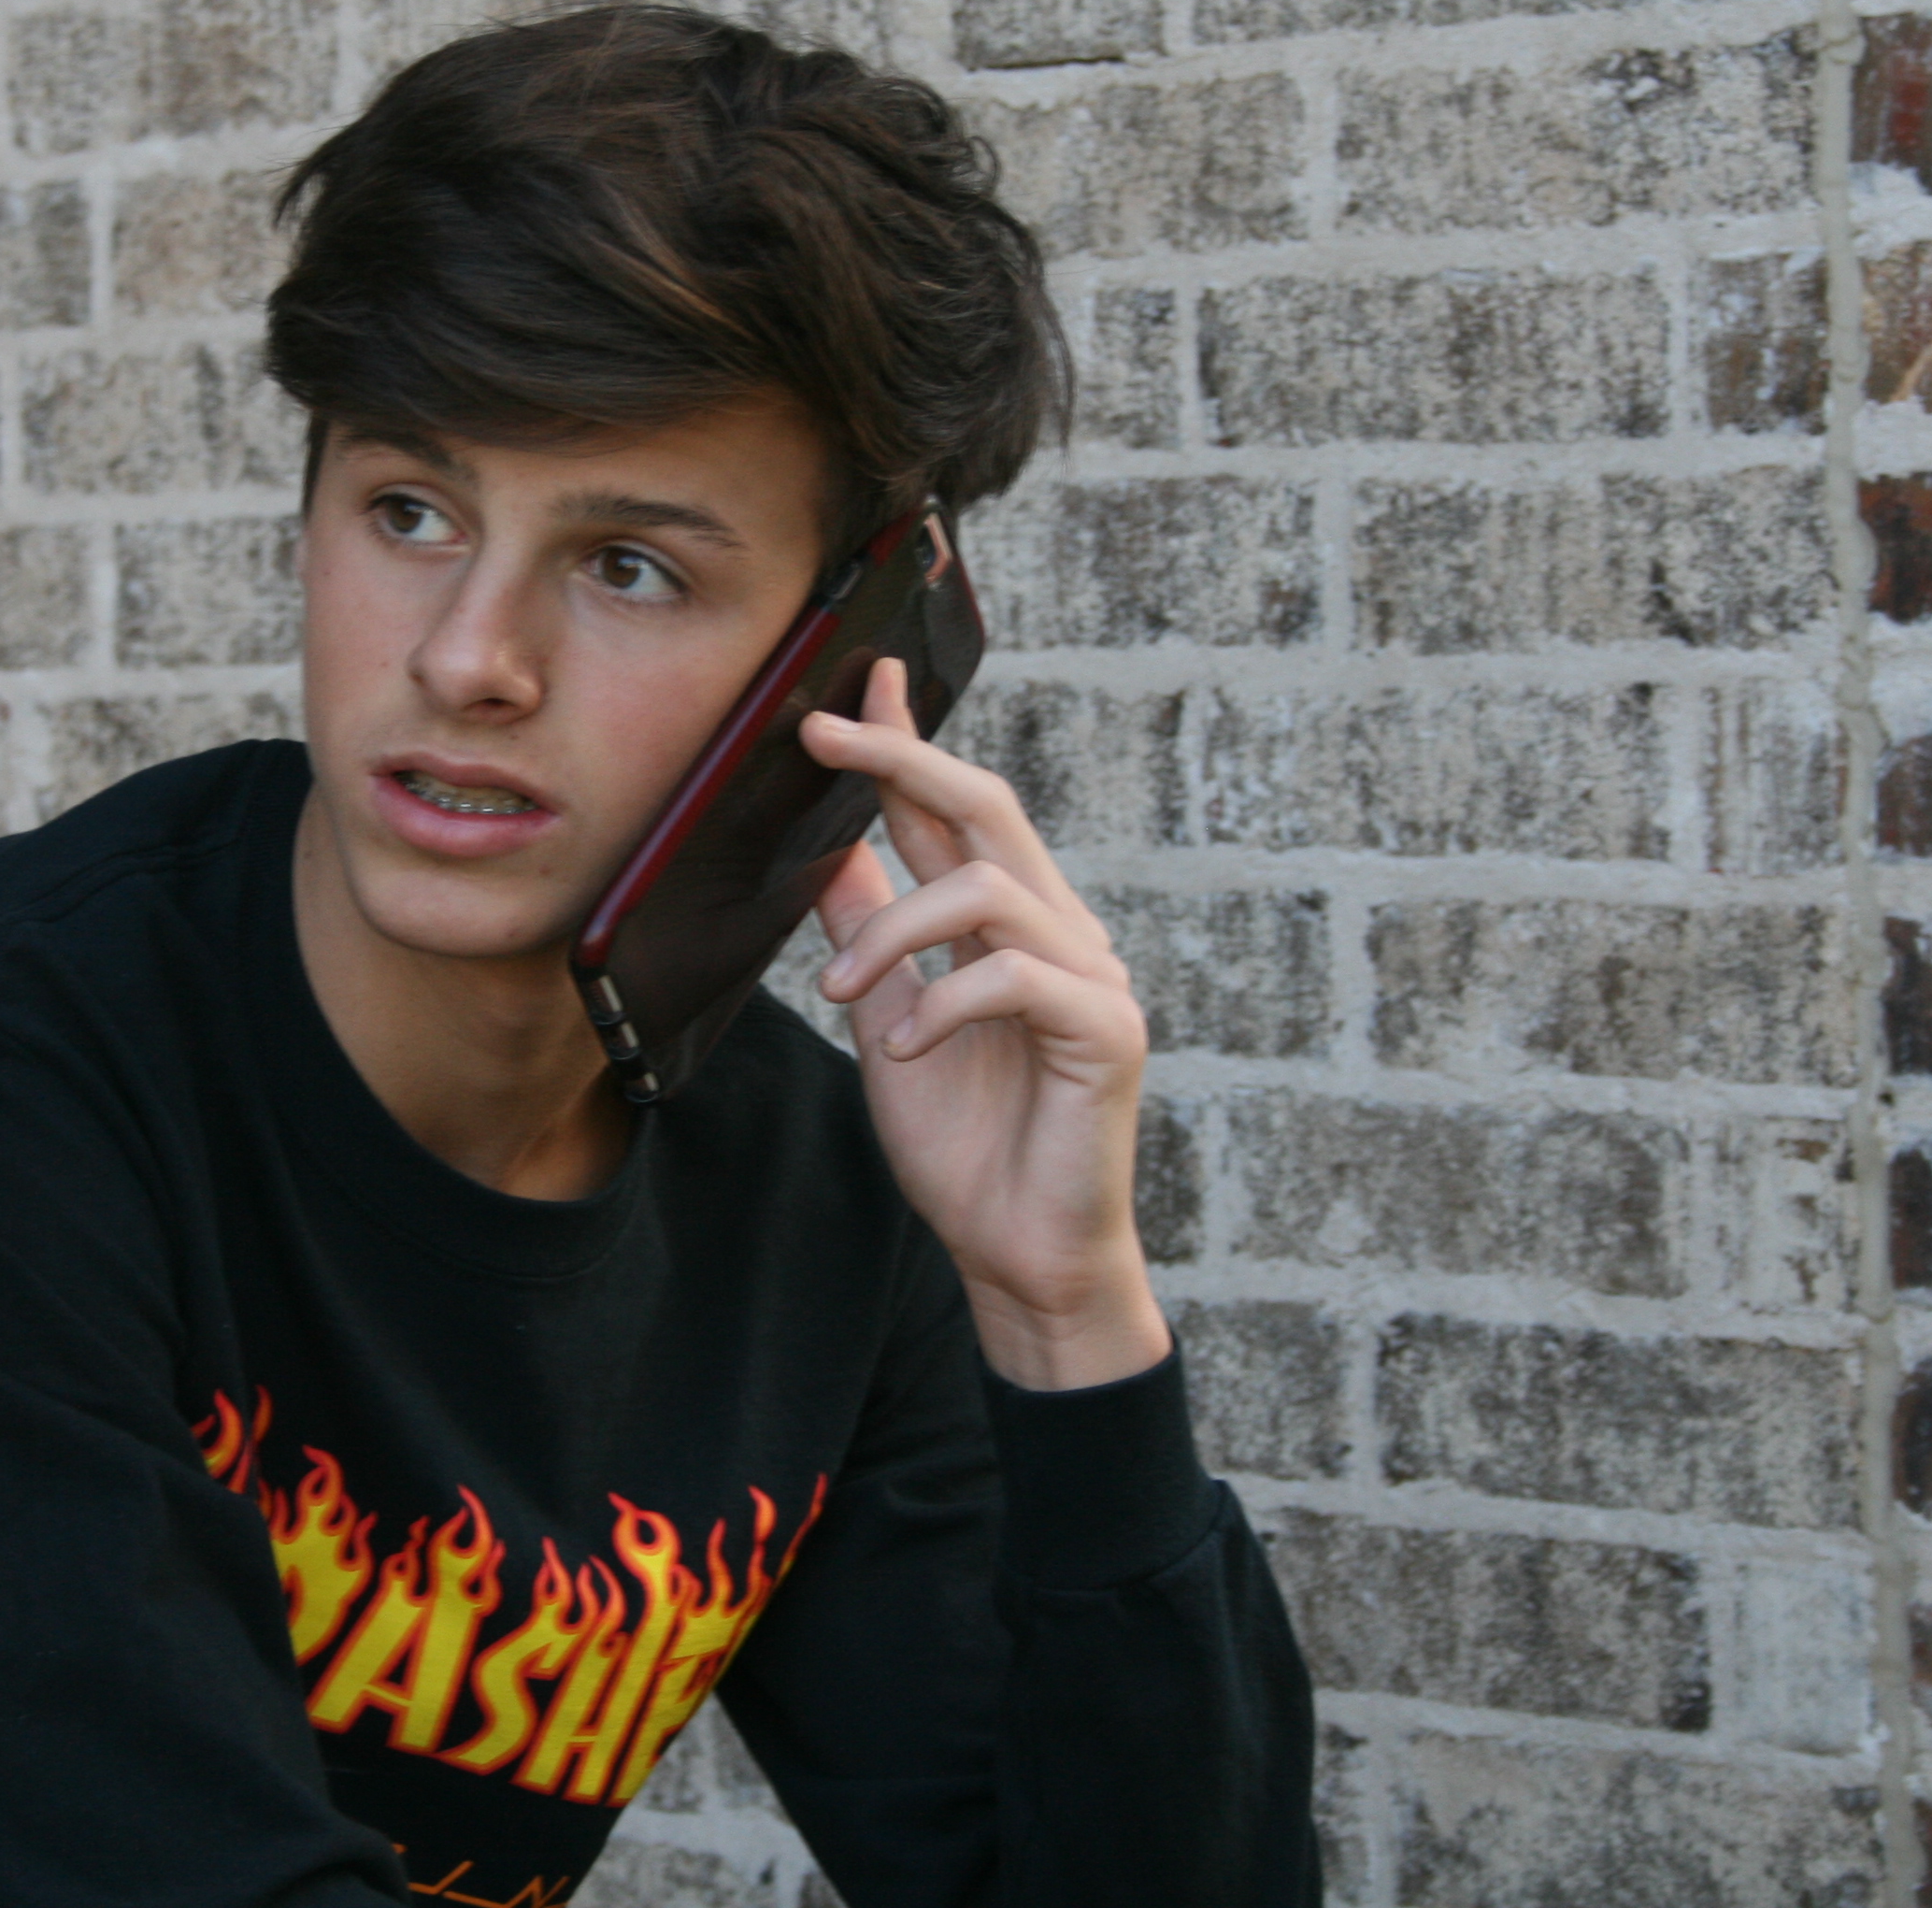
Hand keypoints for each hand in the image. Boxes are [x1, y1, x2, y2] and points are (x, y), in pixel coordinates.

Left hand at [800, 661, 1169, 1391]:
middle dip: (904, 758)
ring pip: (987, 888)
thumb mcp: (890, 1021)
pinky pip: (1015, 974)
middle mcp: (1058, 930)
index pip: (956, 808)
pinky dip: (942, 1003)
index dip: (909, 742)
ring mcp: (1091, 976)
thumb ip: (871, 934)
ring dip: (893, 933)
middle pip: (987, 805)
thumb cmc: (966, 1144)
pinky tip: (909, 1048)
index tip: (862, 679)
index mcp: (1006, 923)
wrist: (1018, 1253)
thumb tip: (827, 852)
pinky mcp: (1107, 1031)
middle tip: (824, 735)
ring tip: (842, 998)